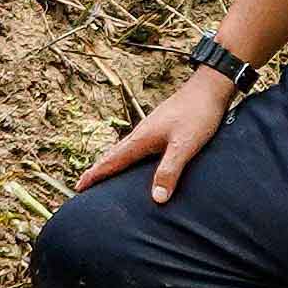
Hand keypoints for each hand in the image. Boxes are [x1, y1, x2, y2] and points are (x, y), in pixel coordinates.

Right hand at [76, 63, 235, 200]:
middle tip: (83, 185)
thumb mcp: (184, 146)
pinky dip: (125, 157)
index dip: (96, 175)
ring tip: (103, 175)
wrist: (208, 89)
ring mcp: (149, 129)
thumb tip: (156, 199)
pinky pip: (134, 147)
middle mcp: (140, 134)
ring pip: (123, 150)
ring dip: (110, 163)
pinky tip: (133, 161)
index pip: (112, 161)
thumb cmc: (197, 115)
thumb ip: (170, 170)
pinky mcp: (158, 128)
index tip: (78, 187)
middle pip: (112, 155)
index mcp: (141, 139)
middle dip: (97, 170)